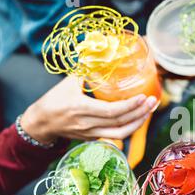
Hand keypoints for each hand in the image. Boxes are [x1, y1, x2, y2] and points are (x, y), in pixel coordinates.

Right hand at [21, 76, 157, 143]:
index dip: (130, 106)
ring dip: (138, 123)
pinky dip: (129, 128)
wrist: (41, 124)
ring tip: (149, 111)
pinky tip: (138, 118)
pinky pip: (116, 136)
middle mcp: (88, 124)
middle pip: (120, 123)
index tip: (142, 97)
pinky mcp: (94, 138)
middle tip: (153, 102)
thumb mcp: (67, 83)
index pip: (111, 111)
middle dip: (140, 113)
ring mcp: (92, 134)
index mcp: (81, 109)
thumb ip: (86, 72)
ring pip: (120, 134)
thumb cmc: (53, 101)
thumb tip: (102, 55)